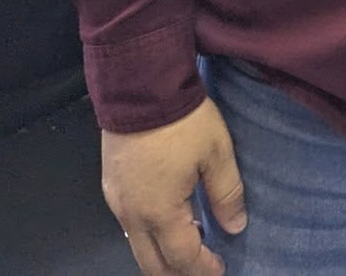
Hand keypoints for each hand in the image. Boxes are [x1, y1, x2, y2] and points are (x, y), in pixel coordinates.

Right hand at [102, 98, 247, 275]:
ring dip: (161, 254)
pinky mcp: (110, 186)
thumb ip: (227, 194)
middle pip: (151, 264)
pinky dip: (149, 234)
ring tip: (190, 244)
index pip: (181, 258)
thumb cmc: (184, 122)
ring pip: (137, 246)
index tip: (220, 270)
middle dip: (178, 273)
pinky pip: (129, 225)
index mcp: (160, 212)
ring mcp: (116, 202)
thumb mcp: (218, 154)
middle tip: (202, 268)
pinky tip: (168, 220)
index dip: (202, 269)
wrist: (140, 87)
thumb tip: (235, 227)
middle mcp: (132, 215)